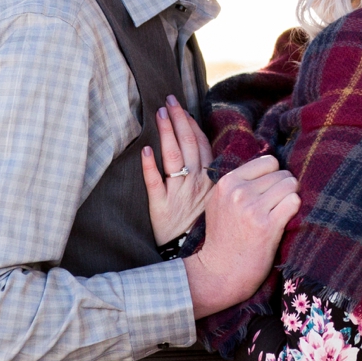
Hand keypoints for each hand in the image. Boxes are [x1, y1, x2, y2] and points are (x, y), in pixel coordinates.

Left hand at [140, 97, 213, 244]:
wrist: (198, 261)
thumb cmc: (204, 230)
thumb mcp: (216, 202)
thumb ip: (213, 179)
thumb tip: (210, 156)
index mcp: (210, 180)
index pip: (202, 145)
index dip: (192, 125)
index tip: (184, 109)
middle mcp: (195, 183)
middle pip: (188, 144)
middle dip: (179, 120)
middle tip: (169, 100)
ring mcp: (178, 194)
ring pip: (173, 157)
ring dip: (167, 133)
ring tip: (160, 113)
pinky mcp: (161, 207)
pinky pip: (155, 183)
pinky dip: (150, 167)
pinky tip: (145, 151)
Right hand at [183, 154, 299, 316]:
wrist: (219, 272)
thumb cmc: (223, 238)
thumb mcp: (218, 202)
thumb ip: (237, 183)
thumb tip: (270, 164)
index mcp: (227, 182)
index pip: (268, 161)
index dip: (274, 175)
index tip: (271, 191)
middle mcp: (239, 192)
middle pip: (282, 173)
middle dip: (284, 188)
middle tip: (276, 206)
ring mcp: (252, 208)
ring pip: (290, 184)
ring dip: (290, 198)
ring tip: (280, 213)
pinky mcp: (267, 226)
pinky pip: (294, 202)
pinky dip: (294, 210)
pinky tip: (285, 220)